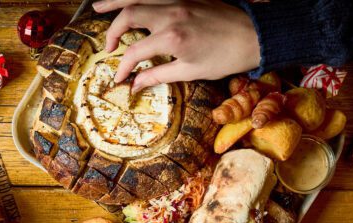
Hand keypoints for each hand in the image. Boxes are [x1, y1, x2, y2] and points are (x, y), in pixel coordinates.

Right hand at [92, 0, 259, 91]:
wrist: (254, 36)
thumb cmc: (225, 57)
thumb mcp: (189, 71)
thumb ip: (157, 75)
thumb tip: (135, 84)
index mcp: (172, 38)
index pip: (134, 52)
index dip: (123, 67)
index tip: (120, 78)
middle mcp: (171, 14)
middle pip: (129, 15)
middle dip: (112, 31)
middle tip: (108, 47)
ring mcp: (178, 0)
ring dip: (117, 1)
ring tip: (98, 6)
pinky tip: (129, 1)